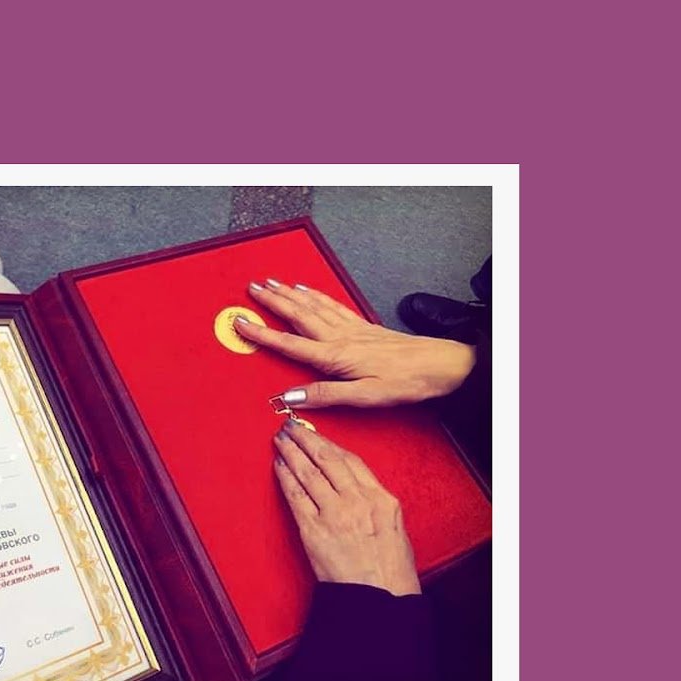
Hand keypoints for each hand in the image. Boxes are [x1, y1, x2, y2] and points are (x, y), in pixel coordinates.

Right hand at [233, 279, 474, 407]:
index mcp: (335, 356)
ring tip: (271, 283)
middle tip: (250, 289)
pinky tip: (308, 290)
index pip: (290, 344)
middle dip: (272, 302)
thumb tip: (290, 397)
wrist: (439, 364)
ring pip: (314, 307)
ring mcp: (352, 329)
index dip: (262, 334)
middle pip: (299, 315)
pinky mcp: (364, 326)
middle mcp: (340, 337)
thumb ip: (326, 395)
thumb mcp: (365, 397)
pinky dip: (316, 296)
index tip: (240, 322)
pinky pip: (333, 306)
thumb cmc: (405, 383)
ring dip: (290, 294)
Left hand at [272, 420, 419, 594]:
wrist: (379, 598)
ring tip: (280, 440)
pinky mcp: (314, 530)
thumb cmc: (390, 571)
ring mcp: (334, 514)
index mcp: (381, 499)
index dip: (330, 444)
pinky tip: (278, 466)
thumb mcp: (395, 529)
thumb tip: (357, 490)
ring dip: (291, 452)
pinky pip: (296, 496)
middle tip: (291, 427)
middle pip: (327, 460)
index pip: (351, 461)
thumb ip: (376, 505)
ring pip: (308, 473)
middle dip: (306, 439)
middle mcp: (358, 501)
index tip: (317, 435)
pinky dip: (285, 477)